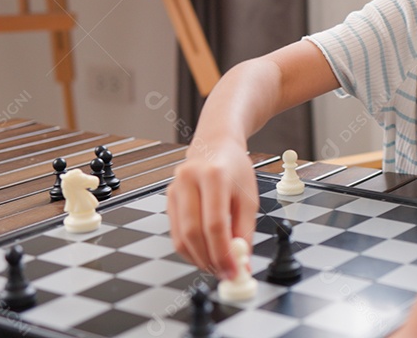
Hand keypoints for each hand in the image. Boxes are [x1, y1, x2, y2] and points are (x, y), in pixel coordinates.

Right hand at [167, 135, 257, 279]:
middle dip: (209, 259)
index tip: (233, 270)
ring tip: (215, 267)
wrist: (215, 144)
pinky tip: (204, 254)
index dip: (223, 252)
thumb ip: (245, 230)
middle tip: (223, 273)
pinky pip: (175, 232)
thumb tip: (242, 262)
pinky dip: (189, 249)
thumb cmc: (234, 168)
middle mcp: (189, 180)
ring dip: (198, 258)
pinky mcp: (168, 198)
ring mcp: (174, 188)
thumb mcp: (249, 196)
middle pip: (193, 232)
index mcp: (214, 175)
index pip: (215, 223)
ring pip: (180, 236)